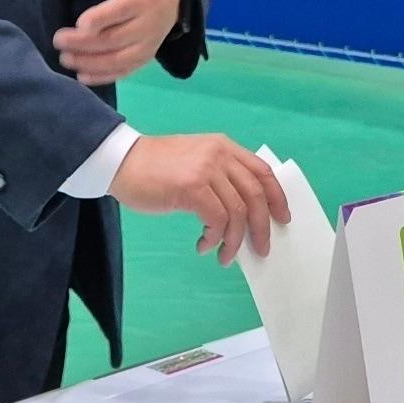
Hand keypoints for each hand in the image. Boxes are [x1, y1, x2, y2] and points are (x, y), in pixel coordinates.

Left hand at [53, 0, 182, 85]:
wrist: (177, 1)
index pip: (121, 10)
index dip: (99, 19)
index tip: (78, 24)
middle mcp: (148, 24)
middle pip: (114, 39)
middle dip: (84, 43)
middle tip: (58, 42)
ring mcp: (149, 45)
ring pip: (118, 60)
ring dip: (89, 63)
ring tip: (65, 59)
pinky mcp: (145, 59)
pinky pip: (124, 72)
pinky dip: (103, 77)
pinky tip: (82, 77)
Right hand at [109, 134, 289, 264]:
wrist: (122, 161)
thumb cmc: (155, 167)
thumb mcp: (196, 159)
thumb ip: (220, 174)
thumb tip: (243, 211)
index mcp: (223, 146)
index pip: (262, 171)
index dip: (277, 197)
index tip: (282, 218)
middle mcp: (219, 154)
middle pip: (255, 194)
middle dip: (261, 227)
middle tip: (260, 248)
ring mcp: (206, 169)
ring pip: (237, 212)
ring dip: (234, 240)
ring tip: (224, 256)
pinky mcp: (191, 187)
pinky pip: (216, 220)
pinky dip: (214, 238)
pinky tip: (203, 244)